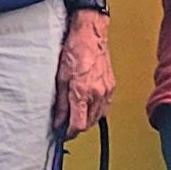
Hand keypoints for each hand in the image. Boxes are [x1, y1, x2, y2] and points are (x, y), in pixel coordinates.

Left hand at [52, 12, 114, 136]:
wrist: (90, 35)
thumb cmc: (75, 50)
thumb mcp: (60, 78)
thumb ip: (60, 102)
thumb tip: (58, 119)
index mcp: (82, 92)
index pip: (78, 124)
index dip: (69, 133)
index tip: (63, 134)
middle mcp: (97, 93)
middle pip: (88, 124)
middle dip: (77, 128)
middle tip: (66, 126)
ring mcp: (106, 91)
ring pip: (98, 117)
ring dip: (87, 121)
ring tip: (76, 117)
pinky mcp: (112, 87)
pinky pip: (105, 107)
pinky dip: (96, 112)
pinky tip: (87, 108)